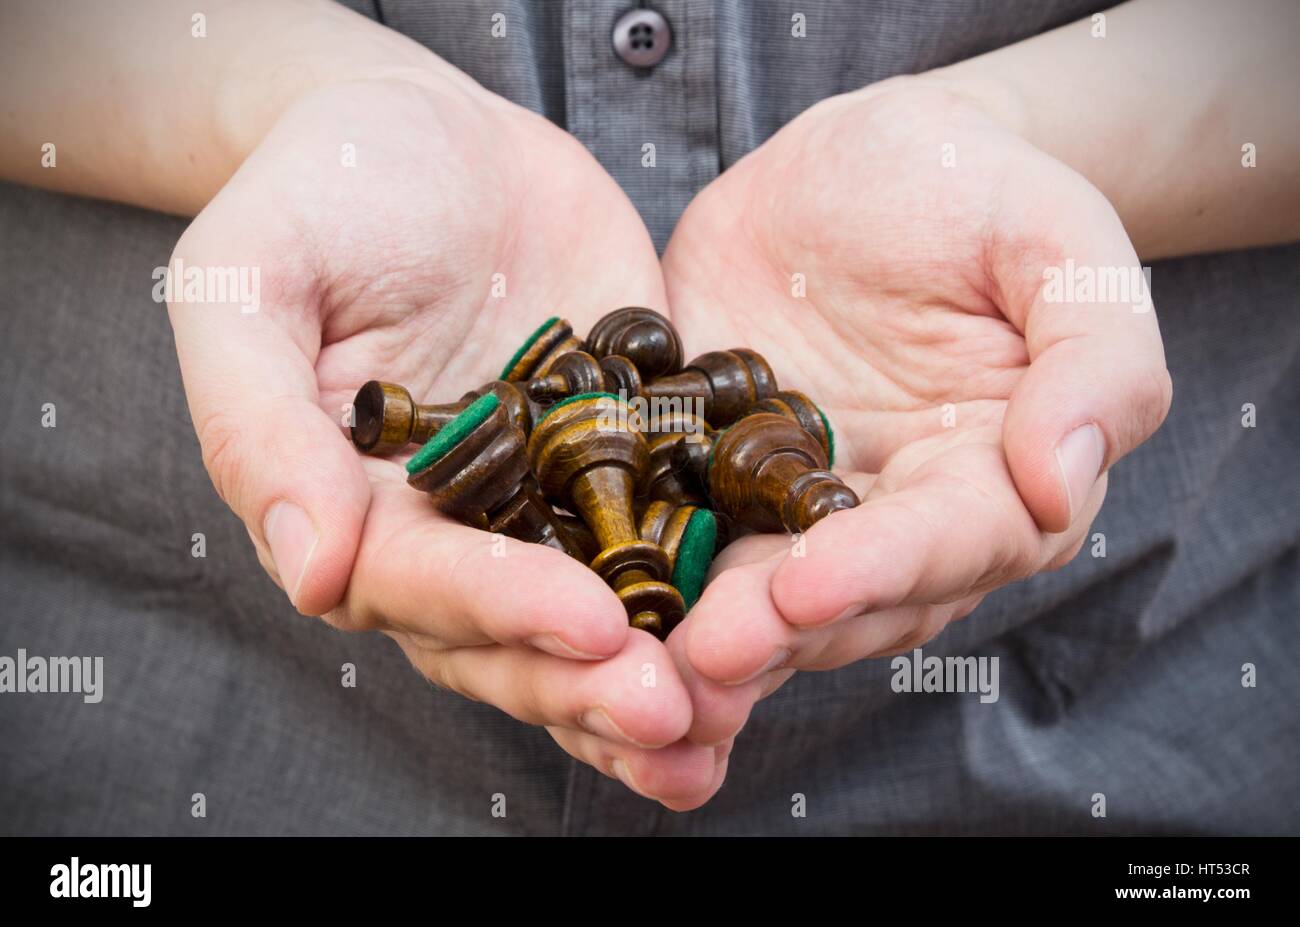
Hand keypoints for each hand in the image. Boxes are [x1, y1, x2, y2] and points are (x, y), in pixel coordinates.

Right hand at [168, 72, 724, 808]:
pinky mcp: (630, 458)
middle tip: (676, 713)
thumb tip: (309, 575)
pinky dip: (716, 591)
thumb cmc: (325, 189)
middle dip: (591, 681)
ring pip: (600, 614)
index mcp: (358, 508)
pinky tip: (778, 635)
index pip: (423, 586)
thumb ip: (257, 420)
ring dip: (660, 674)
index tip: (592, 625)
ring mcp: (551, 501)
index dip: (503, 611)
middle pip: (516, 637)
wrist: (440, 135)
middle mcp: (457, 527)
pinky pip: (672, 535)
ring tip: (726, 723)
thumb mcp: (249, 277)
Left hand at [660, 79, 1171, 744]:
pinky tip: (589, 611)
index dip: (877, 569)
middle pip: (846, 602)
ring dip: (706, 639)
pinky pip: (683, 540)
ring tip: (645, 667)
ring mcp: (795, 509)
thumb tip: (1063, 482)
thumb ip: (1096, 360)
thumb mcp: (1058, 243)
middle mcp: (893, 519)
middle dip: (774, 633)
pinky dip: (645, 581)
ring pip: (760, 598)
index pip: (947, 544)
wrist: (860, 164)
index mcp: (988, 478)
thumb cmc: (975, 193)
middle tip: (700, 660)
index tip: (803, 585)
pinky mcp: (715, 481)